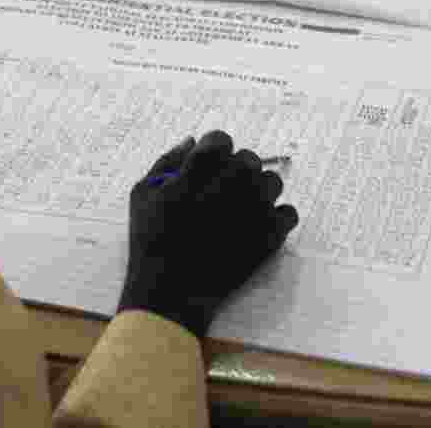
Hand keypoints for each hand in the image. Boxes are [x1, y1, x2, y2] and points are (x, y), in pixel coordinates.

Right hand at [117, 130, 298, 338]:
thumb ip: (168, 161)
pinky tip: (254, 229)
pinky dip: (275, 218)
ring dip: (258, 191)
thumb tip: (192, 141)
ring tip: (238, 213)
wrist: (171, 292)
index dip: (213, 153)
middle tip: (220, 195)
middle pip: (249, 159)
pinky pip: (288, 212)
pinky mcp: (272, 234)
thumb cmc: (150, 241)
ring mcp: (257, 207)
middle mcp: (235, 180)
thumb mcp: (143, 194)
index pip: (222, 139)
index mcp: (204, 167)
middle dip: (236, 172)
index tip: (206, 171)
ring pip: (272, 182)